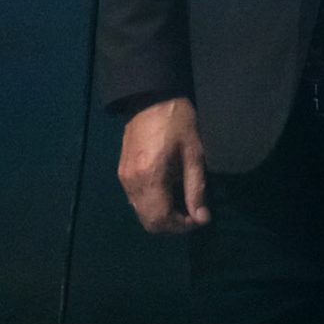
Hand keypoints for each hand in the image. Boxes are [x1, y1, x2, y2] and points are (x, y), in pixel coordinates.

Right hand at [117, 96, 210, 233]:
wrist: (150, 97)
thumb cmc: (177, 121)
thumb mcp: (193, 153)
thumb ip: (196, 188)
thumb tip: (201, 218)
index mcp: (150, 177)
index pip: (160, 220)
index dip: (181, 227)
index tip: (199, 218)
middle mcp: (132, 182)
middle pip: (148, 222)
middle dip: (172, 225)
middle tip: (192, 213)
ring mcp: (124, 178)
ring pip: (140, 212)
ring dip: (162, 216)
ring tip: (182, 202)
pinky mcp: (122, 171)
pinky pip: (135, 200)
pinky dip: (152, 204)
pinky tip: (167, 191)